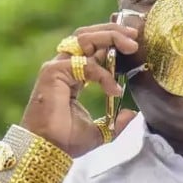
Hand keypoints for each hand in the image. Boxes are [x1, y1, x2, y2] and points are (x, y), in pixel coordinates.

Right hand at [20, 23, 139, 156]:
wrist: (48, 150)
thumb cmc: (65, 141)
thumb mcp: (100, 131)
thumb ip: (116, 122)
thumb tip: (132, 114)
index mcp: (73, 76)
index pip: (93, 48)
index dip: (112, 42)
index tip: (133, 45)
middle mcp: (64, 67)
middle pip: (88, 36)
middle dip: (113, 32)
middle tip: (135, 36)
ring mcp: (57, 67)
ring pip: (84, 39)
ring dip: (110, 37)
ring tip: (130, 45)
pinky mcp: (53, 72)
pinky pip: (85, 65)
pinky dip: (103, 75)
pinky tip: (114, 90)